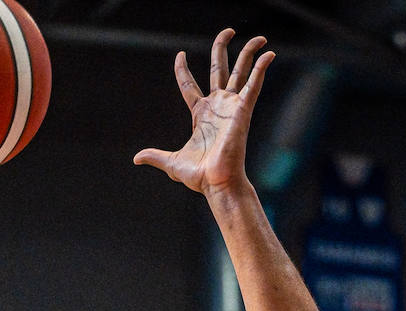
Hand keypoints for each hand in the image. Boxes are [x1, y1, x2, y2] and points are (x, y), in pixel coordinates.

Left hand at [133, 29, 273, 195]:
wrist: (217, 184)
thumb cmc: (199, 177)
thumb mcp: (171, 163)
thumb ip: (155, 156)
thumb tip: (136, 158)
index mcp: (200, 114)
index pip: (189, 86)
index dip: (183, 70)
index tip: (179, 55)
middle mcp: (217, 106)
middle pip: (220, 68)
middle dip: (222, 47)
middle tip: (228, 31)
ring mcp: (232, 106)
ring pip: (241, 71)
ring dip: (249, 53)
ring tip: (260, 37)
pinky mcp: (243, 110)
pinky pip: (254, 84)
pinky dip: (262, 69)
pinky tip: (269, 54)